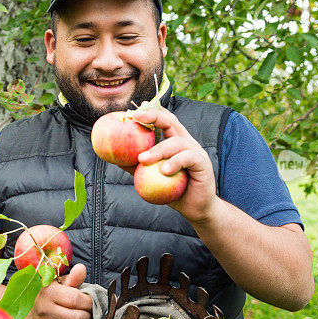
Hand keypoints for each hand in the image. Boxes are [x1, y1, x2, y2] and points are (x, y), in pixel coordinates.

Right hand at [19, 263, 92, 318]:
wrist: (27, 315)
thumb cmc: (48, 297)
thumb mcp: (58, 284)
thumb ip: (73, 278)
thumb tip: (81, 269)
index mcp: (49, 294)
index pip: (78, 300)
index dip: (88, 302)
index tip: (88, 302)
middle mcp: (44, 311)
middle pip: (79, 318)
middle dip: (86, 316)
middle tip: (83, 312)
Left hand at [133, 108, 219, 223]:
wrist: (195, 208)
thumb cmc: (173, 191)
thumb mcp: (151, 178)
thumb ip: (136, 166)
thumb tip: (115, 158)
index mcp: (174, 141)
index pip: (163, 120)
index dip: (151, 112)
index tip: (134, 110)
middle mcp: (186, 142)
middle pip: (171, 121)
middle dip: (154, 116)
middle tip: (136, 118)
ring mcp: (195, 151)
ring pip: (177, 142)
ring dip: (158, 149)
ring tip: (143, 159)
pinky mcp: (202, 163)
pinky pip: (188, 158)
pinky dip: (175, 162)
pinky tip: (164, 171)